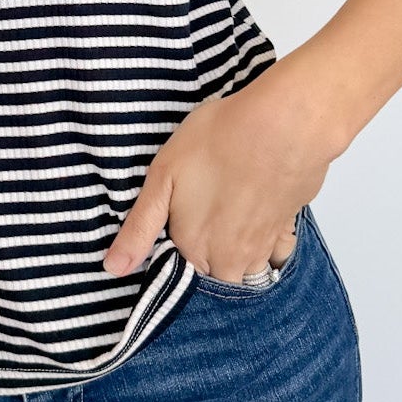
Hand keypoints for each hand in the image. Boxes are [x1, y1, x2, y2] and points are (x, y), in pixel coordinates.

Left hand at [102, 65, 333, 281]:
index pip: (180, 273)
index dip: (176, 253)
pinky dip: (269, 247)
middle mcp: (230, 258)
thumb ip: (139, 228)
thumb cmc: (219, 141)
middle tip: (204, 221)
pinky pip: (277, 254)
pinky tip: (260, 220)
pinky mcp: (288, 229)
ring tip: (229, 222)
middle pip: (214, 275)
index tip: (178, 228)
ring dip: (237, 258)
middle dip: (207, 260)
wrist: (283, 125)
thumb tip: (113, 268)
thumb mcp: (162, 177)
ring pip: (246, 270)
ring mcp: (263, 247)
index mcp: (194, 248)